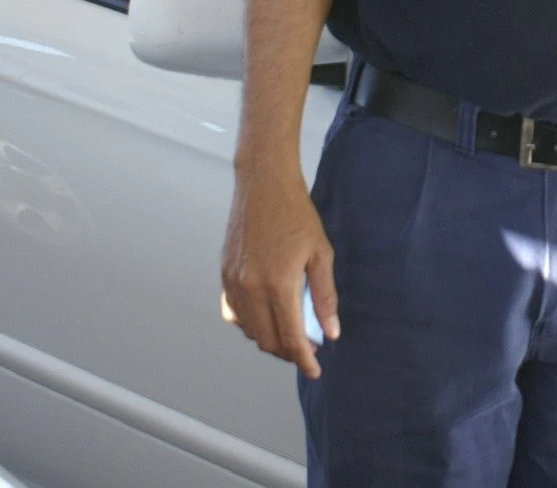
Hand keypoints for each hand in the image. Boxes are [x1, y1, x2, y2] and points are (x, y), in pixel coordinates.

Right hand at [221, 160, 339, 378]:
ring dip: (269, 339)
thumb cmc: (297, 214)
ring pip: (250, 330)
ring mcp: (234, 282)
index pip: (291, 339)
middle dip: (288, 352)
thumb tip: (331, 332)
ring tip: (290, 332)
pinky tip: (267, 316)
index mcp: (279, 284)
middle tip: (307, 349)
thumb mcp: (321, 253)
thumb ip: (325, 296)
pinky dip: (251, 323)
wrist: (263, 184)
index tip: (315, 371)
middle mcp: (251, 288)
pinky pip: (235, 313)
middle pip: (268, 341)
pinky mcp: (225, 274)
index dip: (304, 360)